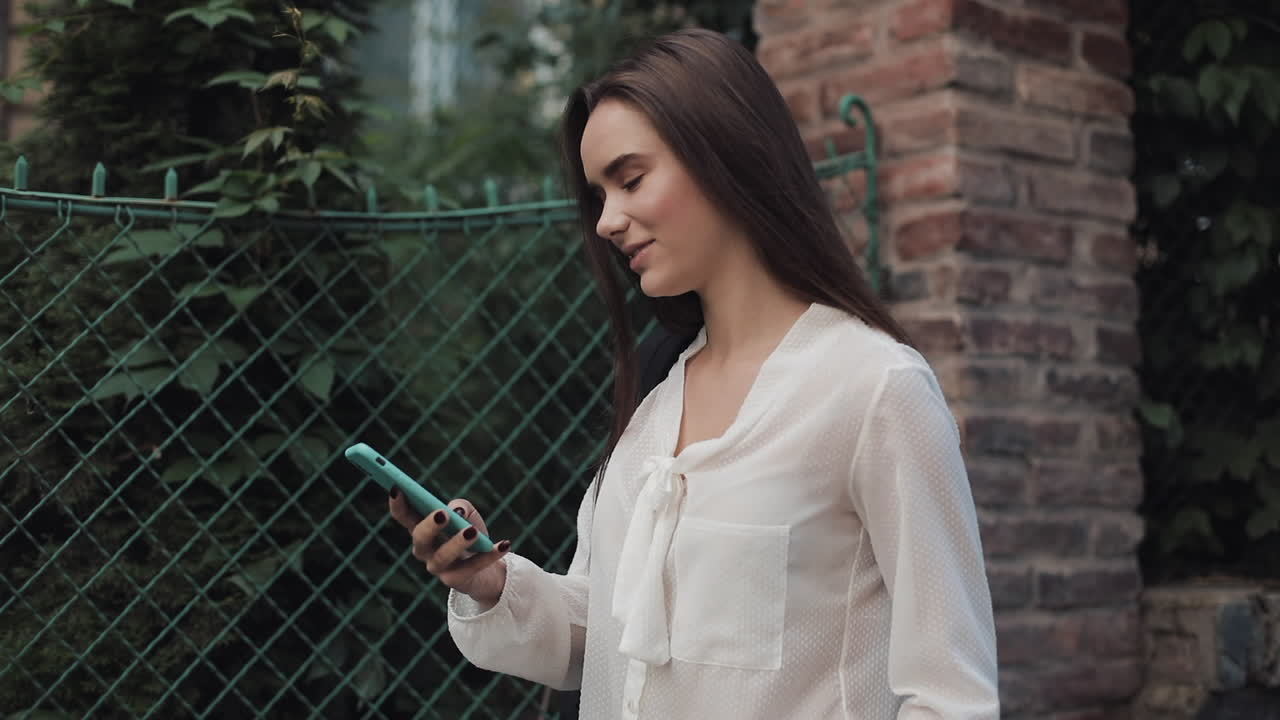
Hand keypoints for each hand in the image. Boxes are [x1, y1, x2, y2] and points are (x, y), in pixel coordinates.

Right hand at [389, 492, 510, 607]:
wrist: (489, 569)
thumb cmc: (472, 535)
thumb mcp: (467, 515)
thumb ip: (460, 507)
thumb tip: (457, 512)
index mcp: (422, 529)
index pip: (404, 517)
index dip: (397, 504)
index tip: (396, 488)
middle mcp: (424, 550)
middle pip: (420, 538)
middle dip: (429, 526)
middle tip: (442, 514)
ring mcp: (438, 567)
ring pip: (442, 557)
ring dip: (457, 543)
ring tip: (472, 532)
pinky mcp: (456, 581)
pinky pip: (471, 568)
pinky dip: (488, 556)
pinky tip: (504, 544)